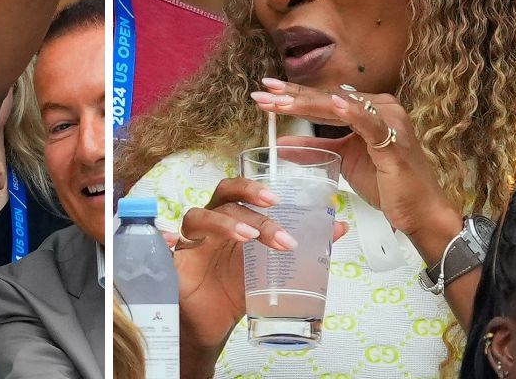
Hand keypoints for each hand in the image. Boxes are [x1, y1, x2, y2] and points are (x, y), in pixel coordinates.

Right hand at [170, 178, 345, 359]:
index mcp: (234, 221)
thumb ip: (302, 248)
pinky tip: (207, 246)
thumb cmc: (235, 293)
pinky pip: (179, 241)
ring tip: (252, 238)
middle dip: (249, 197)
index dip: (256, 188)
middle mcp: (212, 224)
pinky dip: (191, 240)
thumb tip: (338, 228)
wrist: (209, 327)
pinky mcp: (178, 259)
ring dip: (229, 222)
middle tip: (273, 206)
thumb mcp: (271, 270)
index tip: (280, 199)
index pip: (241, 191)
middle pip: (224, 194)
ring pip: (202, 214)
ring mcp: (194, 240)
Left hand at [252, 79, 458, 238]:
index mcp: (370, 109)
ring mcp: (390, 121)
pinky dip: (350, 112)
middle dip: (292, 95)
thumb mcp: (342, 160)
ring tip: (278, 101)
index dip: (294, 95)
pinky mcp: (394, 140)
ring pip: (341, 107)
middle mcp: (382, 107)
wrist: (418, 210)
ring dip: (307, 103)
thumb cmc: (386, 183)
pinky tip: (331, 103)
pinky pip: (369, 123)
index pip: (325, 99)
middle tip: (261, 91)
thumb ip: (316, 147)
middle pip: (329, 98)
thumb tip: (284, 141)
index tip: (265, 91)